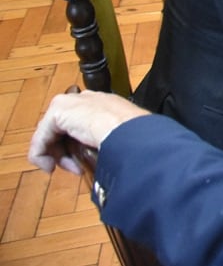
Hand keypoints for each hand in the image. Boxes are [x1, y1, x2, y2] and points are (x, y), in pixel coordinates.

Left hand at [29, 91, 148, 175]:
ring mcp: (69, 103)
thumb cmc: (135, 135)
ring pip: (50, 134)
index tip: (83, 163)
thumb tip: (108, 155)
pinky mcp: (57, 112)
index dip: (78, 146)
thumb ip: (110, 139)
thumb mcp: (122, 136)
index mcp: (102, 103)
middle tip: (76, 168)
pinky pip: (40, 138)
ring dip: (57, 156)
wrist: (129, 130)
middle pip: (62, 130)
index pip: (79, 123)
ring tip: (70, 169)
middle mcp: (84, 99)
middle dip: (66, 152)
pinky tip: (50, 166)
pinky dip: (41, 155)